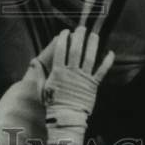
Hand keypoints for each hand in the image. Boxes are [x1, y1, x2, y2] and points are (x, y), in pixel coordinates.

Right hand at [40, 26, 114, 144]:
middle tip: (81, 28)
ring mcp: (83, 78)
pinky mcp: (93, 85)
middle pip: (76, 50)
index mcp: (58, 71)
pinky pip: (102, 71)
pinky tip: (110, 53)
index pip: (61, 50)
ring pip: (89, 57)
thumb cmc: (53, 103)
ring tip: (94, 35)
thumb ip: (40, 74)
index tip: (65, 32)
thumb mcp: (43, 87)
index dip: (63, 39)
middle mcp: (71, 72)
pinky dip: (107, 62)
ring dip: (92, 45)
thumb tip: (34, 62)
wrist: (66, 117)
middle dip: (79, 37)